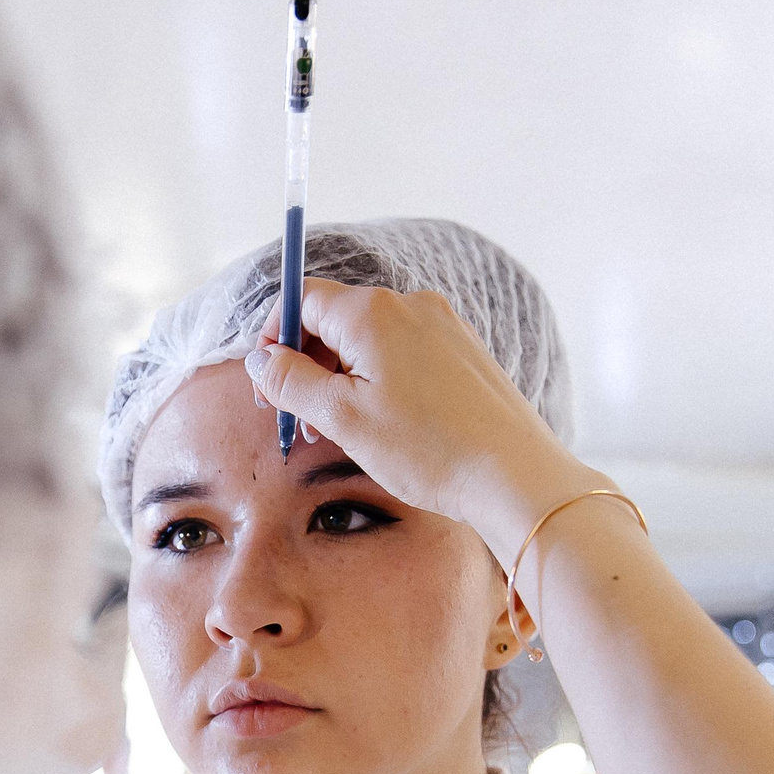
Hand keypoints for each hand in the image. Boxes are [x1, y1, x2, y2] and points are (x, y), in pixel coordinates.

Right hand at [243, 279, 611, 568]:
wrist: (513, 474)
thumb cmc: (428, 449)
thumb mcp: (342, 418)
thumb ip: (291, 381)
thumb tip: (259, 357)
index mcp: (372, 312)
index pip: (302, 298)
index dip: (273, 337)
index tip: (267, 383)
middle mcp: (409, 305)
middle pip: (336, 318)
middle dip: (308, 362)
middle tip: (299, 419)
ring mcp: (442, 325)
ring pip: (370, 339)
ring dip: (343, 375)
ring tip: (341, 430)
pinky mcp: (463, 351)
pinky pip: (404, 352)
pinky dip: (380, 379)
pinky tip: (385, 424)